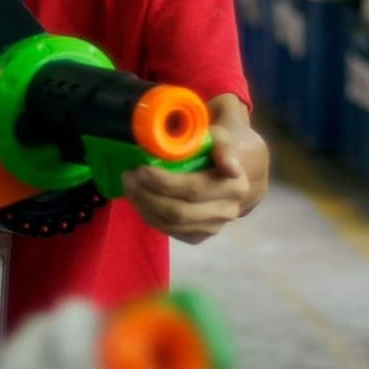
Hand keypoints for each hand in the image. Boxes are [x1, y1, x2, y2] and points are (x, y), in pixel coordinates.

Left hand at [123, 102, 266, 244]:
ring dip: (144, 204)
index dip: (165, 182)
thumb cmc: (223, 146)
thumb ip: (224, 145)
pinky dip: (149, 215)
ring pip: (171, 224)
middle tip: (128, 174)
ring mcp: (214, 225)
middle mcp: (227, 210)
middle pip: (178, 211)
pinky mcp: (200, 235)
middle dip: (147, 194)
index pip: (194, 189)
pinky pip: (169, 231)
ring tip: (129, 184)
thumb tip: (229, 166)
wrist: (240, 169)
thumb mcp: (225, 134)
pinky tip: (139, 198)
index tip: (142, 169)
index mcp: (234, 185)